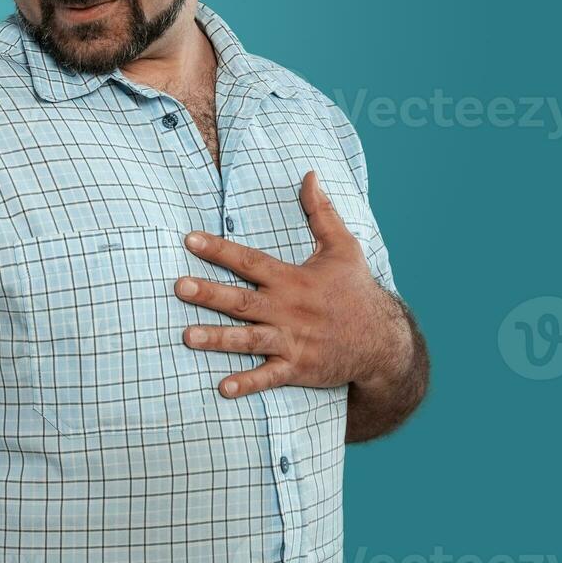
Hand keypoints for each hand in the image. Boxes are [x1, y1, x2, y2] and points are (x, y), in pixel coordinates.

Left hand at [174, 170, 410, 398]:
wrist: (382, 341)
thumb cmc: (356, 290)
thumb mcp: (344, 247)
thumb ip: (320, 213)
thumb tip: (309, 174)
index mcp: (293, 280)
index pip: (250, 261)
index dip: (220, 250)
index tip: (190, 240)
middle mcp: (289, 310)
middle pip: (242, 301)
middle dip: (210, 294)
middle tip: (179, 287)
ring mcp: (292, 341)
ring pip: (249, 339)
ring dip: (218, 338)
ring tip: (187, 336)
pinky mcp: (298, 368)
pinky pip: (269, 377)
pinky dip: (248, 383)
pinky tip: (223, 388)